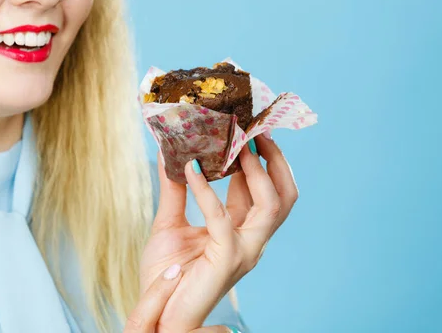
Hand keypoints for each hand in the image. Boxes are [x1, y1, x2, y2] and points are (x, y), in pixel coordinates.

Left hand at [140, 134, 298, 331]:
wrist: (158, 314)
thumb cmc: (167, 273)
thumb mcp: (170, 223)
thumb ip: (175, 190)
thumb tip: (171, 151)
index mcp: (241, 230)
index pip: (262, 189)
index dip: (260, 158)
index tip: (247, 128)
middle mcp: (251, 240)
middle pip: (283, 196)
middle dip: (275, 160)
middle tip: (256, 129)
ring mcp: (244, 250)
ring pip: (271, 205)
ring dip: (256, 170)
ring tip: (237, 143)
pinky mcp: (228, 259)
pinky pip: (222, 217)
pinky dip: (206, 189)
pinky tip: (190, 168)